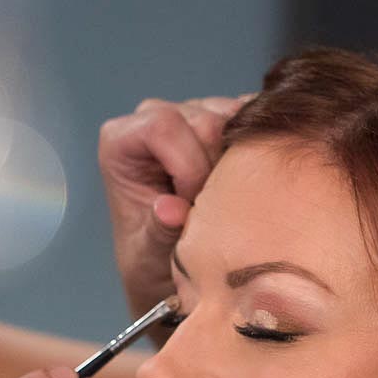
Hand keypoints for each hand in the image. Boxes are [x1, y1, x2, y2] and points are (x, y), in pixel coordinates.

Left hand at [98, 94, 251, 315]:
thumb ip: (158, 232)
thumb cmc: (150, 257)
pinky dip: (258, 149)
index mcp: (119, 141)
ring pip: (236, 119)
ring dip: (240, 162)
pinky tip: (245, 179)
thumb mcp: (149, 255)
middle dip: (217, 169)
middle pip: (206, 121)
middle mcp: (153, 116)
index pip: (163, 126)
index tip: (192, 206)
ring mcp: (192, 111)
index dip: (189, 166)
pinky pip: (256, 119)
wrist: (171, 266)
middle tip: (212, 208)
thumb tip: (168, 209)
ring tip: (224, 198)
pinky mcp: (225, 116)